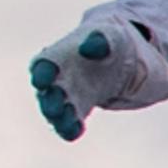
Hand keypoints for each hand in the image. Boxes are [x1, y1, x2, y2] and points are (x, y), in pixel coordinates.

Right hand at [29, 24, 153, 141]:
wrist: (126, 57)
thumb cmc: (113, 41)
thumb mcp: (112, 35)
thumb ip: (100, 40)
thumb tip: (87, 48)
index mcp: (61, 54)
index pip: (44, 63)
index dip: (41, 72)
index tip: (42, 81)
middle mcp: (60, 76)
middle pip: (47, 91)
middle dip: (49, 101)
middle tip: (55, 109)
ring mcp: (69, 94)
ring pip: (57, 110)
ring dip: (59, 118)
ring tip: (66, 123)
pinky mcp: (80, 109)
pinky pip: (71, 121)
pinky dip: (70, 127)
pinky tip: (75, 131)